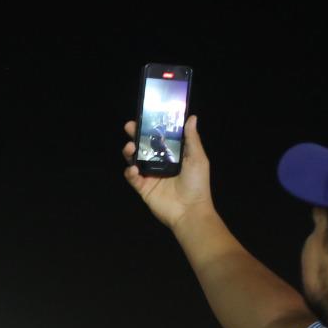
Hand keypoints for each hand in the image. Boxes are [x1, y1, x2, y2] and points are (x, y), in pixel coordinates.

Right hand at [123, 115, 213, 229]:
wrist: (190, 211)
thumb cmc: (197, 184)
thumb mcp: (198, 158)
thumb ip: (192, 139)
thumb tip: (192, 117)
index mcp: (173, 154)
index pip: (160, 137)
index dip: (152, 127)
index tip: (146, 116)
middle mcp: (160, 162)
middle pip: (144, 146)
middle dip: (135, 135)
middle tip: (129, 126)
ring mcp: (150, 175)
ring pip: (135, 160)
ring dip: (129, 152)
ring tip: (129, 148)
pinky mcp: (143, 188)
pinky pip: (132, 178)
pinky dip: (130, 172)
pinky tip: (133, 169)